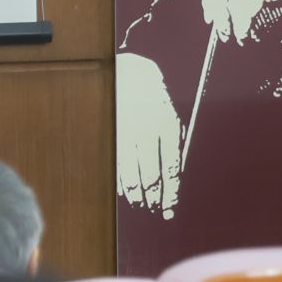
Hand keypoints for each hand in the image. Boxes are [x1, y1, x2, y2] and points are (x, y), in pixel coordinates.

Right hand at [115, 52, 181, 217]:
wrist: (130, 73)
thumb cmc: (155, 101)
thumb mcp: (169, 118)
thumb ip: (171, 147)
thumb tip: (171, 180)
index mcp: (167, 126)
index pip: (170, 168)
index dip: (170, 192)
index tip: (169, 208)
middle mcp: (147, 129)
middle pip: (150, 174)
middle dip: (152, 196)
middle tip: (153, 208)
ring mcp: (126, 131)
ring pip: (130, 172)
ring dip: (135, 192)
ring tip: (139, 202)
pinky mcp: (110, 132)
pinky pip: (115, 163)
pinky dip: (120, 180)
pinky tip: (125, 189)